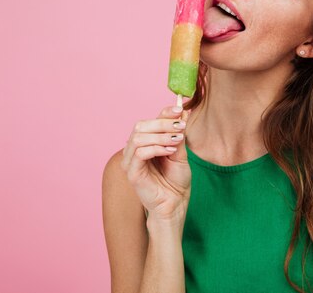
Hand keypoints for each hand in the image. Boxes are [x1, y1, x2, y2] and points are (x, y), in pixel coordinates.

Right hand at [121, 105, 190, 224]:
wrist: (176, 204)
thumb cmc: (176, 181)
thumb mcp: (180, 152)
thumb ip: (178, 134)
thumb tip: (183, 113)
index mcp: (145, 143)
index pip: (150, 121)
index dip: (164, 113)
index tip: (180, 108)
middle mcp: (134, 150)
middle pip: (141, 125)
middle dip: (162, 123)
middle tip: (180, 126)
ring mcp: (130, 162)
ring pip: (139, 137)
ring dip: (161, 136)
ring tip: (176, 141)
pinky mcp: (131, 173)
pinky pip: (140, 153)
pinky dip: (156, 148)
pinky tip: (170, 151)